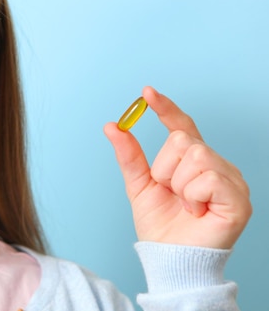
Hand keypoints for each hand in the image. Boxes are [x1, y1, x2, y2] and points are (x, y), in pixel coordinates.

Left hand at [103, 86, 251, 248]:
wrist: (168, 257)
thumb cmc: (159, 224)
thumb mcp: (138, 184)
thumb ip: (129, 154)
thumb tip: (112, 125)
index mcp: (193, 161)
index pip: (182, 126)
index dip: (165, 108)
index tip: (146, 92)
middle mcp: (216, 165)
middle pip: (183, 140)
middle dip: (164, 168)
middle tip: (170, 193)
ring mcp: (231, 180)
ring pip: (195, 155)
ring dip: (177, 184)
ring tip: (184, 204)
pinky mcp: (238, 199)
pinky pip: (207, 178)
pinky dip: (192, 195)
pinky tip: (196, 211)